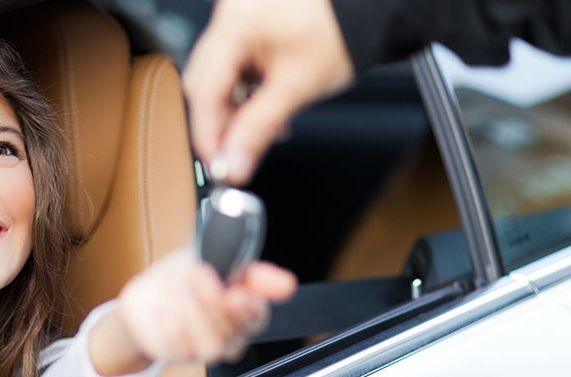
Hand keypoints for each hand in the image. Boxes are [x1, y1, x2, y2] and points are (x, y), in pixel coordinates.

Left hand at [89, 248, 296, 375]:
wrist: (148, 293)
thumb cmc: (186, 275)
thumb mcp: (215, 258)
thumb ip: (251, 272)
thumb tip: (287, 284)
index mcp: (245, 309)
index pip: (258, 317)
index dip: (249, 308)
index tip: (235, 292)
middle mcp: (229, 333)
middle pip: (233, 332)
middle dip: (212, 301)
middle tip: (196, 275)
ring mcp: (204, 347)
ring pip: (211, 347)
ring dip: (193, 315)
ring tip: (178, 291)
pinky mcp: (178, 354)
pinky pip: (179, 349)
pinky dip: (169, 325)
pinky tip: (162, 309)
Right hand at [182, 0, 354, 184]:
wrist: (368, 13)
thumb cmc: (340, 32)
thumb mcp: (296, 87)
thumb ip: (258, 129)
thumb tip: (233, 164)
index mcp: (236, 24)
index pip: (204, 90)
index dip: (208, 134)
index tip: (218, 165)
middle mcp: (229, 17)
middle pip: (205, 85)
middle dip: (218, 125)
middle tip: (232, 157)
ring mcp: (237, 22)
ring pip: (218, 80)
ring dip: (233, 112)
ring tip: (256, 135)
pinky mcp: (248, 29)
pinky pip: (233, 68)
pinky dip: (244, 95)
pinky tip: (260, 112)